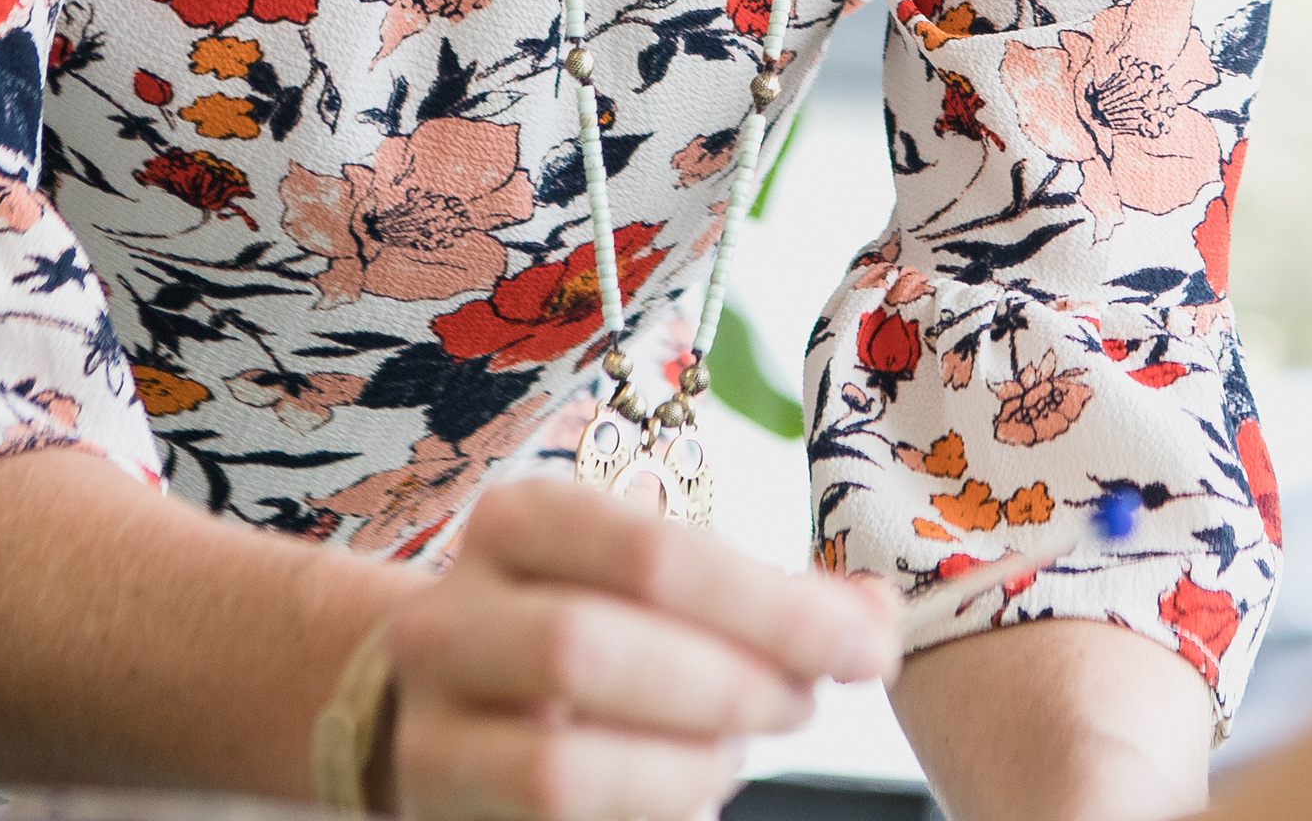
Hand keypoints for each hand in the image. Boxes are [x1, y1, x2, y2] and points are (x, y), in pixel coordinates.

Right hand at [378, 472, 901, 819]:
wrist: (455, 705)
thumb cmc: (597, 629)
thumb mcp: (670, 589)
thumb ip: (775, 600)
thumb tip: (878, 619)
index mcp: (521, 520)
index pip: (653, 555)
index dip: (772, 608)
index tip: (864, 648)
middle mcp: (450, 614)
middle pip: (591, 648)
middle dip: (726, 686)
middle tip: (799, 706)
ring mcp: (433, 723)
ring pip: (562, 764)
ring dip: (684, 767)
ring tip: (733, 755)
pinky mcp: (441, 804)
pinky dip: (650, 811)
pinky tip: (689, 795)